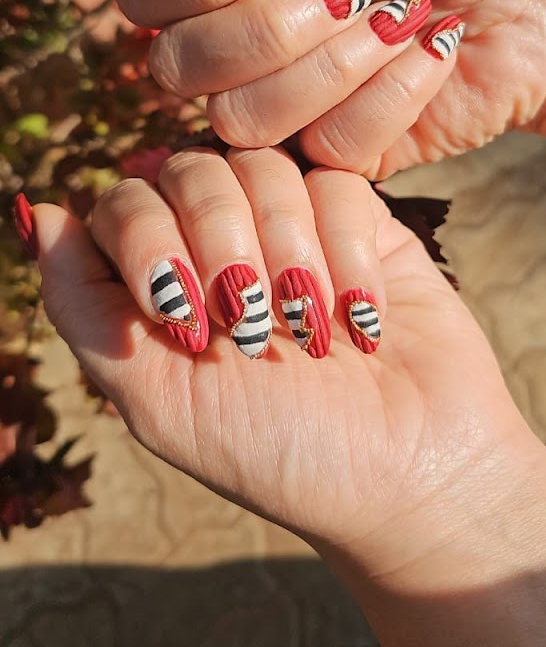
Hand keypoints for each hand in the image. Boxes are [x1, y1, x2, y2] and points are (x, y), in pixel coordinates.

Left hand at [32, 146, 545, 562]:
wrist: (406, 478)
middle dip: (219, 242)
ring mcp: (293, 228)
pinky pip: (337, 185)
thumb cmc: (278, 452)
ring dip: (286, 253)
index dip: (147, 241)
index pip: (125, 201)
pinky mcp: (362, 223)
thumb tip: (36, 211)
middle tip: (251, 324)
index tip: (184, 318)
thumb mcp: (156, 400)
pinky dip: (346, 252)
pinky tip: (359, 318)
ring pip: (265, 168)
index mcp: (165, 282)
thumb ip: (84, 307)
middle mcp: (223, 245)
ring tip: (309, 330)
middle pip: (191, 170)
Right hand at [73, 0, 545, 178]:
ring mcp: (285, 110)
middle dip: (280, 17)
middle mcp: (236, 46)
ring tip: (398, 18)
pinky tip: (428, 55)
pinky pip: (326, 143)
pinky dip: (392, 89)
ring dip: (338, 57)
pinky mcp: (337, 157)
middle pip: (179, 61)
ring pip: (243, 115)